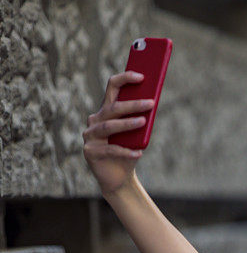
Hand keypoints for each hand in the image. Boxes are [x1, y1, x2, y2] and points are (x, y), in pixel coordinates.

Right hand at [82, 70, 154, 195]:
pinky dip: (126, 151)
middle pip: (112, 108)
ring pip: (109, 127)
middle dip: (132, 104)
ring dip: (127, 123)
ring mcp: (90, 136)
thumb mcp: (137, 133)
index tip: (142, 76)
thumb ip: (141, 118)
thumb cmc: (130, 150)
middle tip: (151, 102)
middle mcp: (95, 120)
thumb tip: (152, 102)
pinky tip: (139, 153)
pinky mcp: (89, 152)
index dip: (125, 78)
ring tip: (144, 122)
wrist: (119, 177)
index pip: (112, 87)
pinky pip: (110, 150)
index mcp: (106, 110)